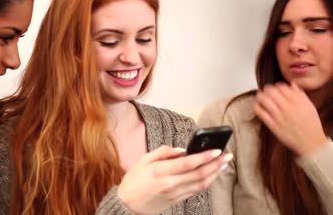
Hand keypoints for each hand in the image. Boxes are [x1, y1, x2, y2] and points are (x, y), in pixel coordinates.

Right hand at [117, 145, 231, 214]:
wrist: (128, 206)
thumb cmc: (134, 181)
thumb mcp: (143, 161)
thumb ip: (162, 152)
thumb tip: (182, 150)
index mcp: (160, 171)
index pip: (188, 163)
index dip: (204, 157)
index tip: (217, 150)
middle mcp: (170, 183)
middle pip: (199, 174)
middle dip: (215, 164)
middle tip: (228, 155)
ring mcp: (175, 193)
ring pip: (201, 184)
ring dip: (215, 173)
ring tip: (224, 164)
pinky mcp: (178, 200)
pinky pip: (196, 190)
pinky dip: (207, 181)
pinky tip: (212, 174)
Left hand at [253, 82, 327, 155]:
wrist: (311, 142)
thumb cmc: (310, 125)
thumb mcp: (309, 106)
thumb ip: (300, 95)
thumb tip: (292, 84)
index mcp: (297, 101)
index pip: (282, 87)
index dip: (276, 86)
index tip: (275, 88)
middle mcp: (287, 107)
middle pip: (271, 92)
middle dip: (266, 89)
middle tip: (265, 91)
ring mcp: (279, 116)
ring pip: (264, 100)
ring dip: (260, 96)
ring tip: (259, 96)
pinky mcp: (273, 125)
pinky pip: (260, 113)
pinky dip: (257, 107)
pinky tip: (257, 106)